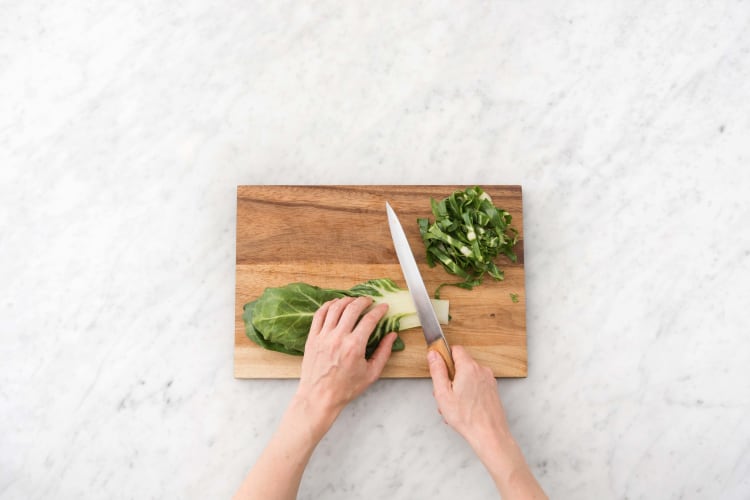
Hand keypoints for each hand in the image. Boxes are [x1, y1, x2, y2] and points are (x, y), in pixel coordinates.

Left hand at [295, 297, 396, 434]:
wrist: (320, 397)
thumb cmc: (345, 388)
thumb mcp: (371, 373)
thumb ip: (384, 352)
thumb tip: (392, 335)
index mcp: (354, 346)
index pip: (370, 319)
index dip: (379, 310)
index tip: (384, 307)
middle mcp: (338, 338)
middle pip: (352, 308)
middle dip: (364, 301)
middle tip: (369, 301)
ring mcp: (323, 336)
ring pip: (335, 308)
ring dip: (346, 300)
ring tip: (353, 300)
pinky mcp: (312, 338)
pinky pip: (319, 314)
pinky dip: (328, 305)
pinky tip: (335, 304)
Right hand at [428, 346, 546, 498]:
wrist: (489, 434)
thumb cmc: (466, 417)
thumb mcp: (443, 393)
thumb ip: (437, 370)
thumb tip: (433, 354)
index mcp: (469, 367)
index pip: (455, 349)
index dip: (445, 358)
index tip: (439, 369)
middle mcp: (481, 370)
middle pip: (461, 365)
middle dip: (450, 377)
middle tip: (444, 394)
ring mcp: (489, 381)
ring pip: (468, 377)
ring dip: (458, 387)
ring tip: (453, 406)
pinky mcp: (492, 391)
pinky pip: (475, 385)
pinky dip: (468, 393)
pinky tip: (463, 409)